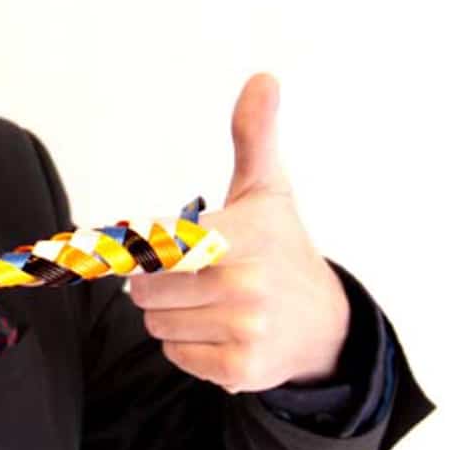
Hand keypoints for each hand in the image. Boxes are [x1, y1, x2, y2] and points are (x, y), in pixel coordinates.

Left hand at [129, 73, 349, 392]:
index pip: (153, 243)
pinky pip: (174, 354)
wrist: (324, 323)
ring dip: (169, 314)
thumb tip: (263, 79)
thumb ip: (253, 135)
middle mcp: (245, 284)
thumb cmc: (279, 247)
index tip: (126, 245)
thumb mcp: (266, 188)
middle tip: (192, 274)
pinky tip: (219, 331)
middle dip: (156, 281)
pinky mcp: (239, 371)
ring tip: (209, 302)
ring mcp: (244, 331)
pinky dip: (186, 345)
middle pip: (143, 286)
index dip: (138, 245)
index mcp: (240, 235)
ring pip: (154, 322)